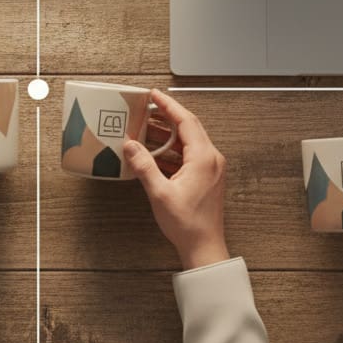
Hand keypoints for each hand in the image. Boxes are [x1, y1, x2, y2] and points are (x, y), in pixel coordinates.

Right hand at [123, 90, 229, 269]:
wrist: (204, 247)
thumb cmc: (188, 224)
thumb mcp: (159, 193)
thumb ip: (144, 166)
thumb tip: (131, 146)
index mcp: (204, 158)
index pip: (186, 121)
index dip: (169, 106)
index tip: (155, 95)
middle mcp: (211, 159)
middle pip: (189, 127)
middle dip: (167, 116)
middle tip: (148, 108)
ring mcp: (211, 169)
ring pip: (189, 142)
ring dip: (168, 135)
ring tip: (147, 128)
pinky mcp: (206, 178)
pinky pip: (189, 155)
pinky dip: (172, 150)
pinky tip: (156, 153)